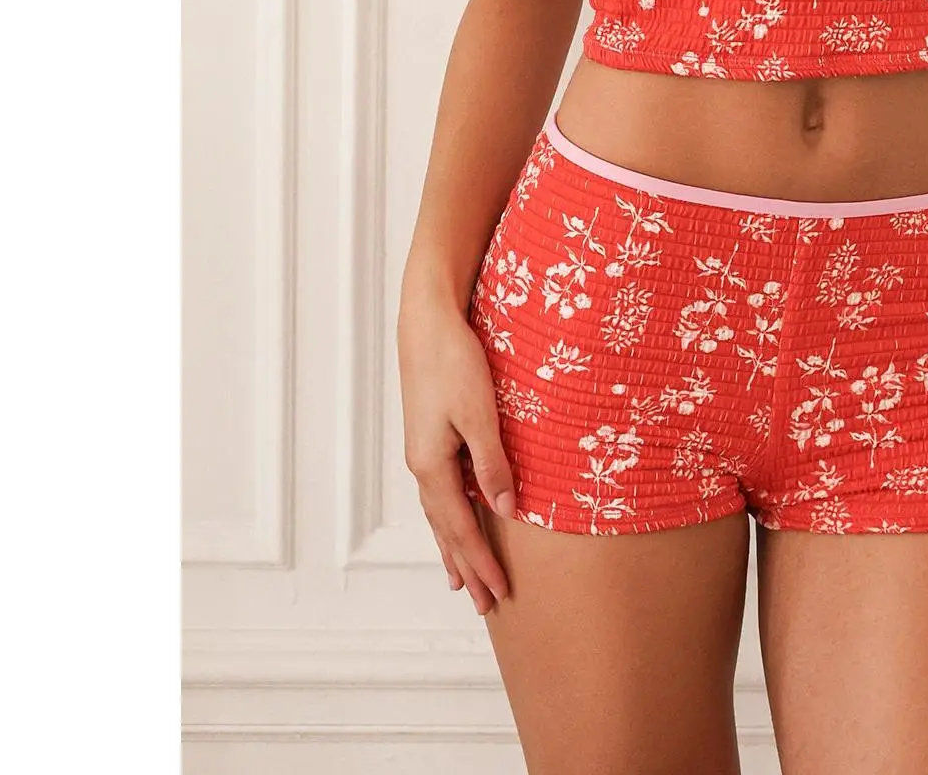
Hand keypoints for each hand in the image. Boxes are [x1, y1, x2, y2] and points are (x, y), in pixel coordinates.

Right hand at [398, 284, 517, 615]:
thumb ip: (492, 464)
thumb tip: (504, 510)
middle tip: (482, 605)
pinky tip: (456, 518)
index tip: (497, 595)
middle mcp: (422, 465)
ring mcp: (424, 451)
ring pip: (440, 512)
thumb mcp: (480, 415)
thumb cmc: (455, 363)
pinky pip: (442, 490)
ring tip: (460, 578)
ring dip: (454, 546)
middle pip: (445, 529)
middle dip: (465, 567)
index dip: (479, 563)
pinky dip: (450, 516)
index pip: (458, 529)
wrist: (427, 323)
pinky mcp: (431, 435)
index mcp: (432, 466)